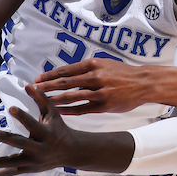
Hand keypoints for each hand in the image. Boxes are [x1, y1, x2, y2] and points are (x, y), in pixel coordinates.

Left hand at [0, 85, 85, 175]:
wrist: (71, 152)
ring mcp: (34, 161)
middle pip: (20, 143)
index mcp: (46, 133)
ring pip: (13, 163)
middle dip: (5, 138)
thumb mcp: (53, 113)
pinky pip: (12, 173)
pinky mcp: (29, 169)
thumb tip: (28, 84)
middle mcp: (40, 149)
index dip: (22, 116)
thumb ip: (41, 98)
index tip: (10, 107)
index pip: (32, 123)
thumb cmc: (59, 128)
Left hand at [34, 58, 148, 114]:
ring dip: (54, 99)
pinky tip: (59, 111)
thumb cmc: (122, 73)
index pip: (66, 70)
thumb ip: (87, 68)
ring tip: (42, 102)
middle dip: (47, 86)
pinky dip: (68, 110)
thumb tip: (67, 74)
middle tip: (33, 90)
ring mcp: (99, 92)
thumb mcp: (104, 64)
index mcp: (93, 64)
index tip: (38, 78)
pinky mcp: (104, 106)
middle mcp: (95, 77)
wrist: (143, 83)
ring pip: (71, 97)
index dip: (50, 75)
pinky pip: (81, 109)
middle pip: (65, 82)